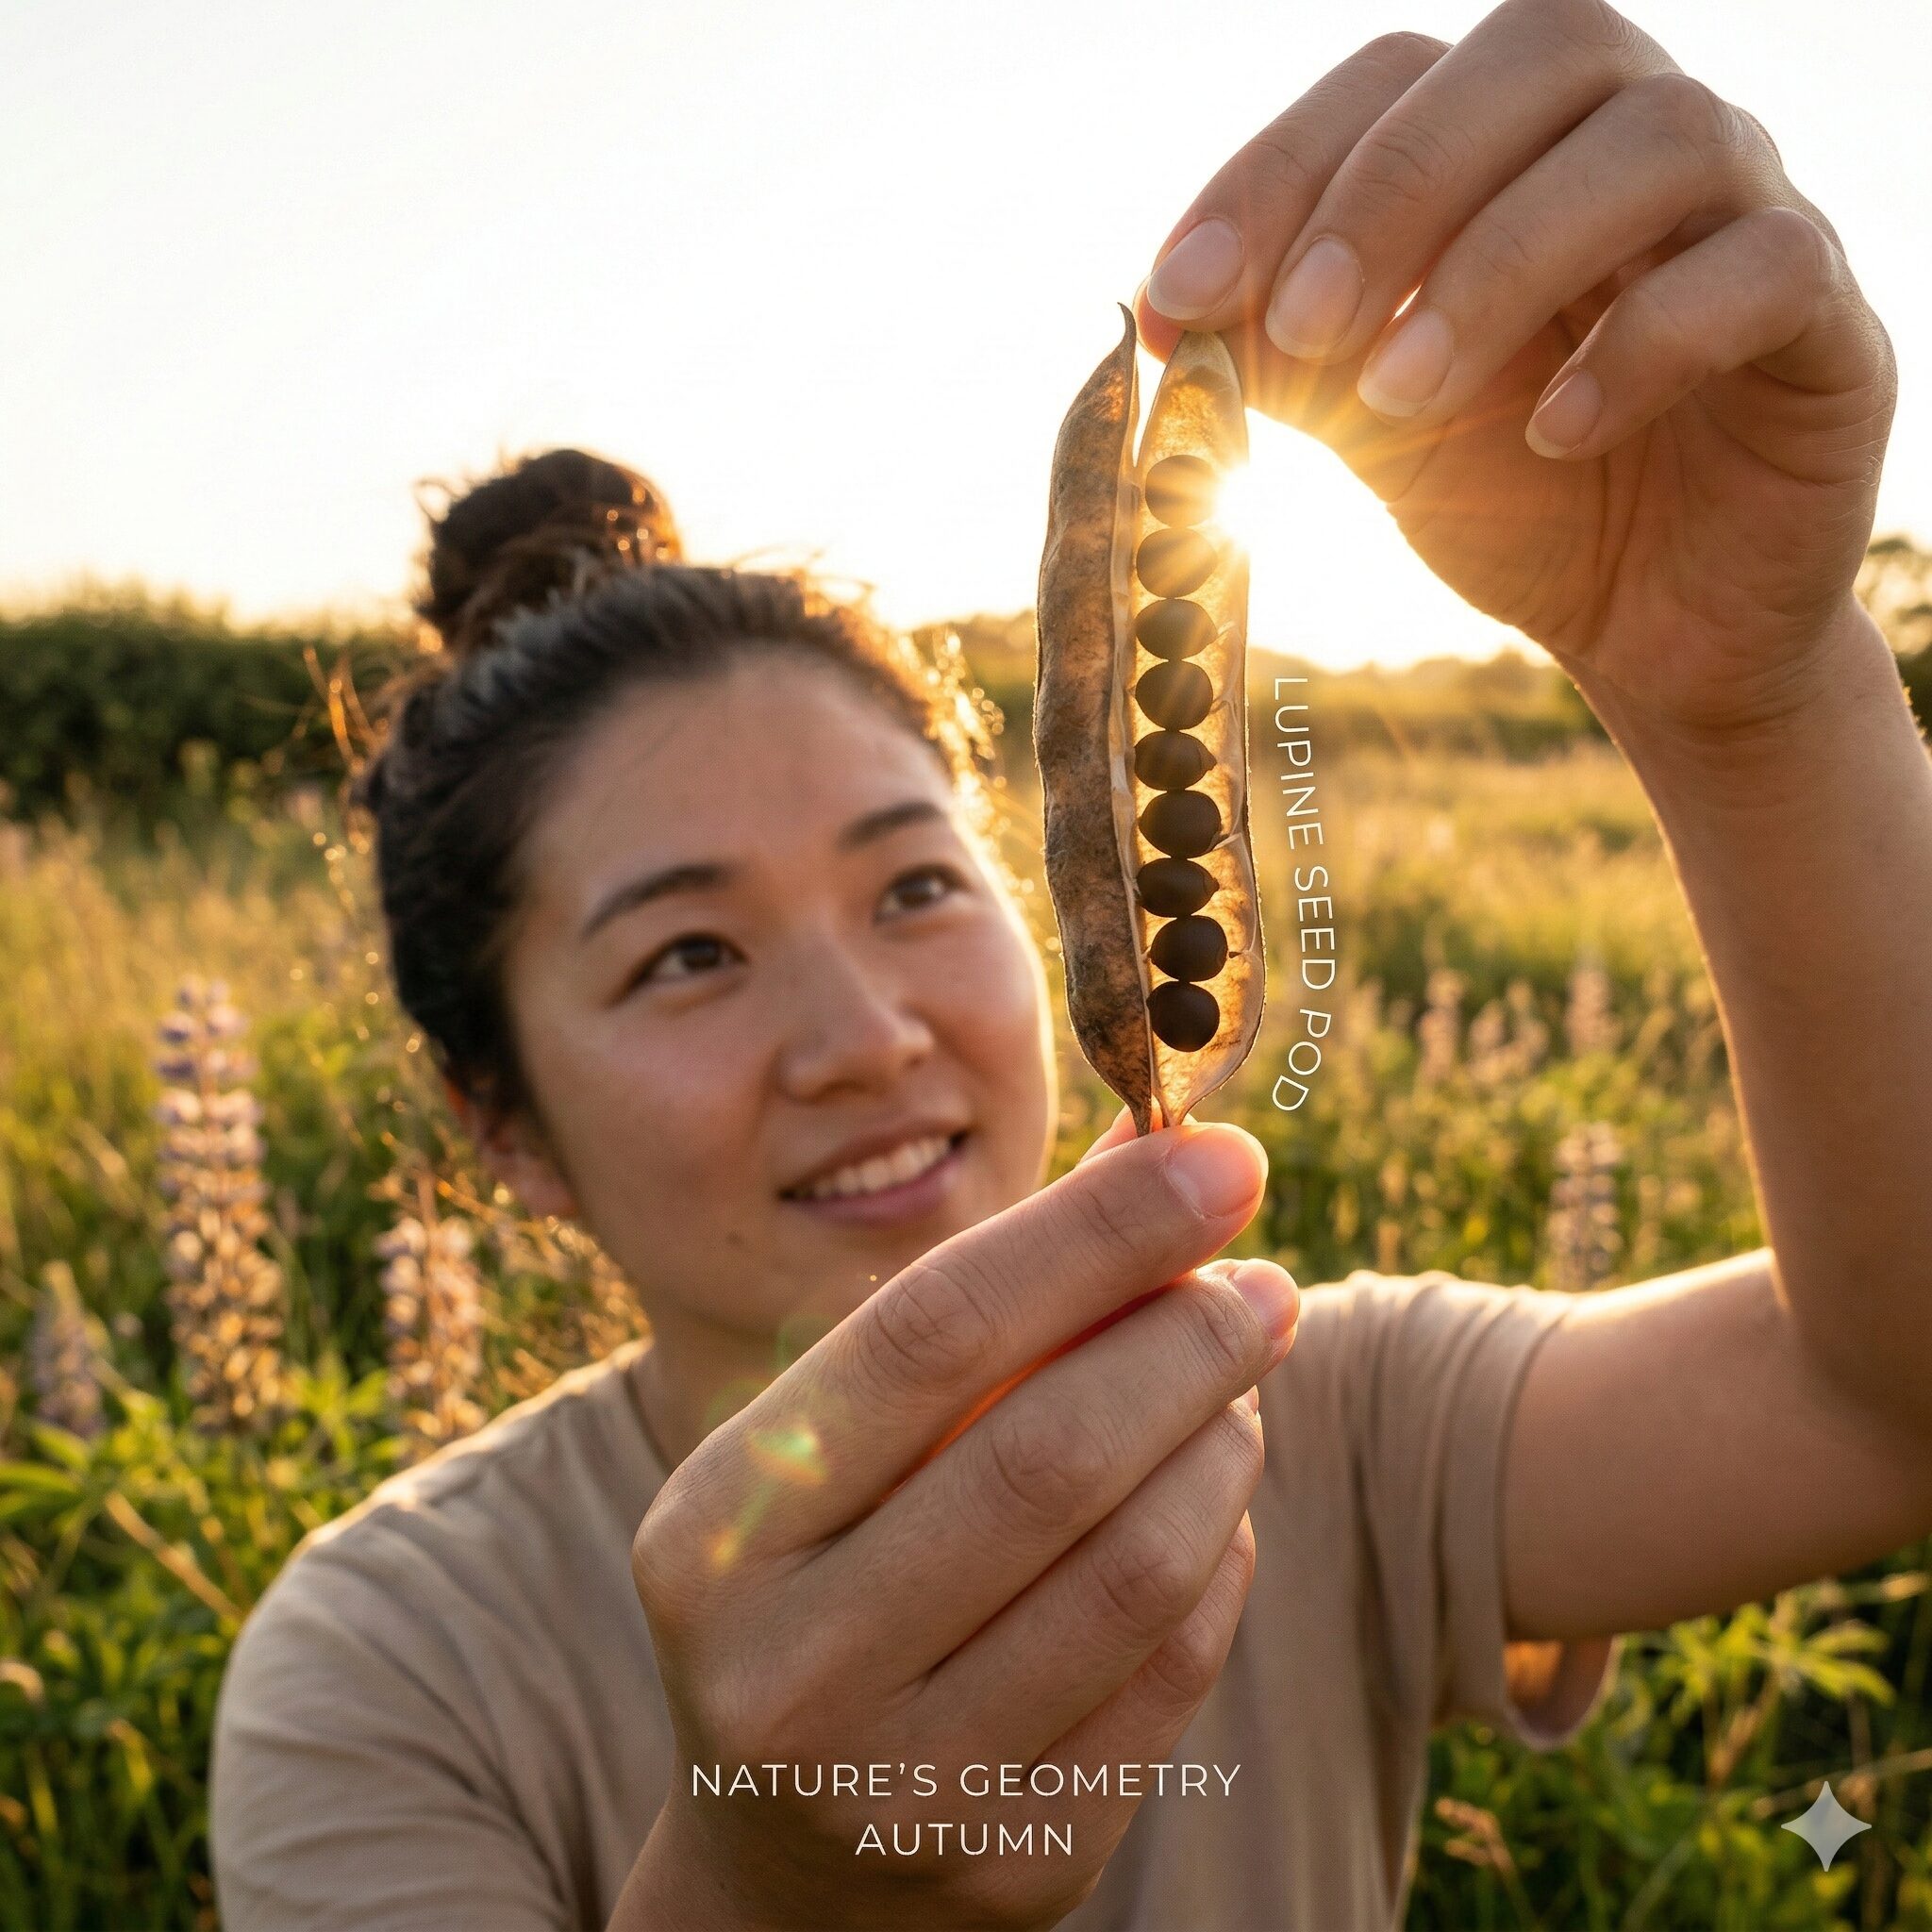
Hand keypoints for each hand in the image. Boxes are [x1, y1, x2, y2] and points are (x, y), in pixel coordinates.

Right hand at [621, 1121, 1297, 1931]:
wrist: (788, 1871)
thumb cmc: (827, 1581)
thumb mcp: (846, 1447)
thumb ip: (984, 1304)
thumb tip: (1152, 1150)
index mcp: (720, 1526)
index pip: (930, 1332)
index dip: (1093, 1231)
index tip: (1221, 1158)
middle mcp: (789, 1665)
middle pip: (1047, 1453)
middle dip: (1187, 1339)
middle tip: (1263, 1280)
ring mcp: (902, 1784)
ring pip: (1133, 1569)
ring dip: (1221, 1444)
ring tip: (1239, 1388)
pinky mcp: (1018, 1861)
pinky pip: (1173, 1674)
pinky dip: (1220, 1560)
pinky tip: (1213, 1505)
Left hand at [1136, 0, 1897, 740]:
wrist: (1649, 625)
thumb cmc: (1510, 499)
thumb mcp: (1374, 426)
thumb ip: (1290, 359)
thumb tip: (1168, 312)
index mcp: (1514, 142)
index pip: (1396, 76)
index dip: (1277, 166)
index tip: (1179, 294)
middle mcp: (1635, 137)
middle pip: (1543, 47)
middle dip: (1394, 187)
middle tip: (1300, 328)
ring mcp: (1748, 211)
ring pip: (1658, 141)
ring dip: (1501, 264)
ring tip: (1400, 401)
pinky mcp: (1826, 318)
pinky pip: (1762, 270)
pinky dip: (1642, 346)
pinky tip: (1550, 436)